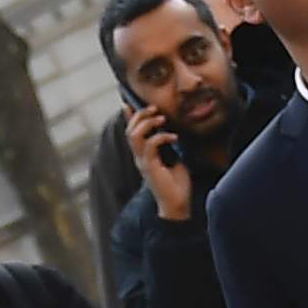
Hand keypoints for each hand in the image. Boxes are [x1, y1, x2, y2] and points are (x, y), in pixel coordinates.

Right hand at [125, 103, 198, 227]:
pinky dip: (161, 137)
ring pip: (134, 136)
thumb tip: (171, 131)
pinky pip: (150, 146)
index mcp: (143, 155)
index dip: (129, 117)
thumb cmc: (177, 184)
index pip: (131, 132)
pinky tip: (173, 137)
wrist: (178, 205)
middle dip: (140, 115)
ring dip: (147, 123)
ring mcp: (143, 162)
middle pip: (130, 130)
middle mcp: (139, 157)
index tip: (129, 103)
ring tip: (161, 119)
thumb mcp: (174, 158)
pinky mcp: (150, 167)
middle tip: (155, 109)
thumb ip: (168, 146)